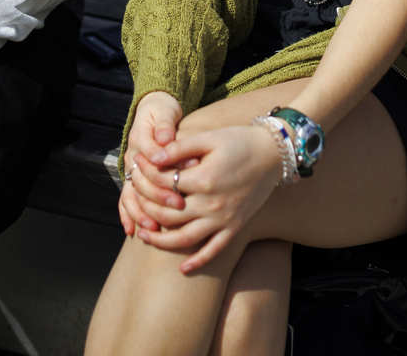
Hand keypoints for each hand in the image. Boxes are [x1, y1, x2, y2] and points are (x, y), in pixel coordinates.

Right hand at [120, 91, 183, 236]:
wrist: (153, 110)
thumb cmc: (163, 112)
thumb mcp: (165, 112)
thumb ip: (165, 126)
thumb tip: (165, 138)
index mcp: (140, 138)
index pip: (151, 158)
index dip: (167, 169)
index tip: (186, 179)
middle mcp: (132, 157)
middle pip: (140, 181)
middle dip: (158, 196)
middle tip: (179, 205)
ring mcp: (132, 170)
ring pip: (130, 195)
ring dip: (141, 213)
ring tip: (154, 228)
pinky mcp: (134, 179)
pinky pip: (126, 200)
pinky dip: (128, 216)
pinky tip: (132, 231)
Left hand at [129, 123, 281, 272]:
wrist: (272, 154)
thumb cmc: (239, 141)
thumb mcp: (208, 138)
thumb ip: (179, 148)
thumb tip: (151, 157)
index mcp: (203, 178)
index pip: (163, 183)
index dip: (145, 174)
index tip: (136, 165)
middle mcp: (211, 204)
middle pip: (168, 213)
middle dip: (146, 208)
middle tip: (134, 202)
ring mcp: (223, 219)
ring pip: (185, 239)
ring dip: (162, 241)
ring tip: (145, 237)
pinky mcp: (234, 227)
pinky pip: (213, 250)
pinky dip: (197, 261)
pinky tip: (183, 268)